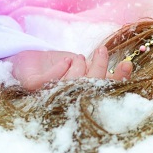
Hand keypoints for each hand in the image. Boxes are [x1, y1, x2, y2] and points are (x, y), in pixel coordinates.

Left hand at [6, 47, 132, 90]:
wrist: (26, 58)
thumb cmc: (58, 66)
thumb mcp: (83, 67)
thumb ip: (100, 71)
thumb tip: (126, 67)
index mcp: (80, 98)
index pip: (104, 92)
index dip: (118, 80)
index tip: (127, 64)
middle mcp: (65, 102)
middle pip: (90, 89)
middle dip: (98, 68)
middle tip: (101, 51)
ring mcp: (47, 96)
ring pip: (72, 84)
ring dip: (78, 67)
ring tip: (76, 58)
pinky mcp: (32, 86)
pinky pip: (51, 80)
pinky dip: (61, 68)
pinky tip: (65, 61)